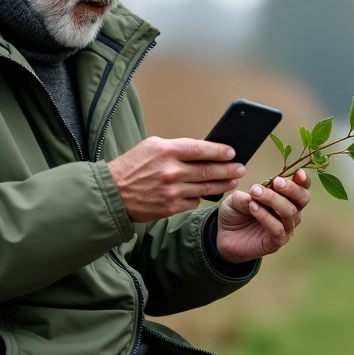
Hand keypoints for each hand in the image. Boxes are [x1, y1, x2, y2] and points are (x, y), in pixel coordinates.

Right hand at [108, 137, 245, 222]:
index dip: (219, 151)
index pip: (200, 149)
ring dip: (223, 184)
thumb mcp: (151, 147)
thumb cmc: (131, 167)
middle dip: (228, 169)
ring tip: (233, 181)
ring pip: (206, 188)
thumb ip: (176, 148)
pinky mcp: (171, 207)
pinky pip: (194, 201)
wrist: (113, 193)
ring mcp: (172, 191)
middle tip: (240, 168)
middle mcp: (170, 171)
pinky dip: (201, 197)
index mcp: (165, 151)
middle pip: (208, 170)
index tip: (232, 152)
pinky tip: (206, 193)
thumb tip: (203, 151)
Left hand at [215, 169, 310, 262]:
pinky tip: (253, 207)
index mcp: (285, 198)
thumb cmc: (236, 213)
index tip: (298, 172)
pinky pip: (278, 229)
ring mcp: (286, 228)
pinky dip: (266, 216)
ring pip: (290, 212)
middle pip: (302, 199)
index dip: (303, 180)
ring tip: (255, 193)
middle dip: (292, 189)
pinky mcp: (277, 242)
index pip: (301, 188)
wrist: (224, 236)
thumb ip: (246, 194)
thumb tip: (255, 191)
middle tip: (276, 182)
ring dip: (273, 200)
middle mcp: (290, 213)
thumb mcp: (236, 199)